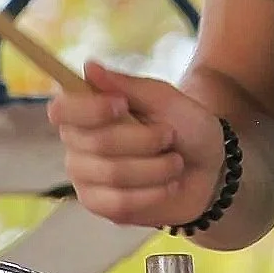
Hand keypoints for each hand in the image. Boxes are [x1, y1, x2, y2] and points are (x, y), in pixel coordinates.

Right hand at [47, 61, 226, 229]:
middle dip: (143, 140)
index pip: (62, 110)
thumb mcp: (165, 99)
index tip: (121, 104)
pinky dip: (151, 193)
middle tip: (169, 135)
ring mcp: (85, 177)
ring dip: (155, 168)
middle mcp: (77, 143)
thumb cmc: (185, 127)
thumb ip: (127, 85)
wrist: (211, 169)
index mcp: (87, 110)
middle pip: (96, 143)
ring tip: (176, 162)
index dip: (88, 109)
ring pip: (112, 174)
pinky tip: (169, 186)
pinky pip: (118, 203)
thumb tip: (89, 66)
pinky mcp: (100, 205)